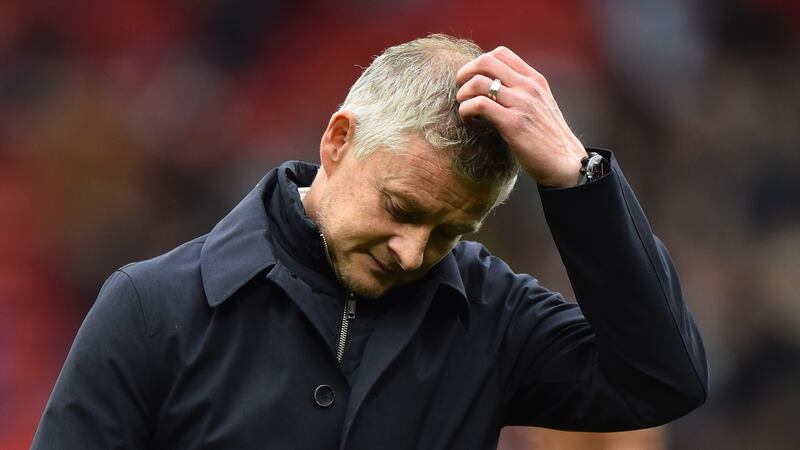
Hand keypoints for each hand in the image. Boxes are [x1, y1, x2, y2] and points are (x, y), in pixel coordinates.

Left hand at [456, 47, 587, 187]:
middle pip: (485, 61)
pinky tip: (469, 121)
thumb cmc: (548, 138)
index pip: (501, 53)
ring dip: (463, 95)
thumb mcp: (539, 106)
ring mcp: (521, 104)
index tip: (472, 80)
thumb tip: (493, 88)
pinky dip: (466, 110)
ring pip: (478, 82)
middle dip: (465, 74)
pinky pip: (479, 105)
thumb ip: (521, 93)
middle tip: (461, 91)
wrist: (565, 162)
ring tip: (464, 109)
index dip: (479, 63)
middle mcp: (528, 87)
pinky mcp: (513, 123)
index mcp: (534, 80)